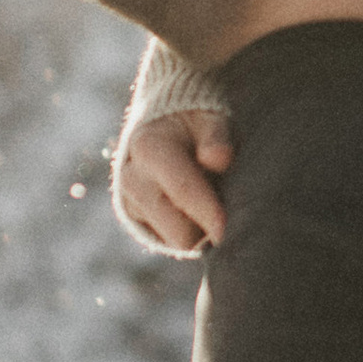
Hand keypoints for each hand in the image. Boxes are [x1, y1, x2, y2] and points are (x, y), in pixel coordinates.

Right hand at [118, 108, 232, 252]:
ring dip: (198, 234)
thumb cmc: (196, 127)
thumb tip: (219, 158)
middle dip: (205, 229)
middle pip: (174, 226)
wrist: (162, 129)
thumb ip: (216, 136)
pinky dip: (188, 234)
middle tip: (231, 223)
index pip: (182, 189)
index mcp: (149, 147)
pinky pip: (167, 241)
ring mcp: (131, 202)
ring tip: (216, 214)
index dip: (207, 211)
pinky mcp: (135, 219)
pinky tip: (199, 215)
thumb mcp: (210, 120)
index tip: (226, 228)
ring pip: (173, 240)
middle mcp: (132, 178)